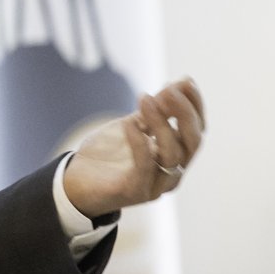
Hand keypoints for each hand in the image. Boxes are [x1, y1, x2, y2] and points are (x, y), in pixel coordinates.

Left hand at [62, 78, 205, 218]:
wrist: (77, 180)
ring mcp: (157, 185)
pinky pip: (144, 167)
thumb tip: (183, 81)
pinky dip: (139, 142)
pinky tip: (130, 123)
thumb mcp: (134, 123)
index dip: (195, 105)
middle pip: (193, 142)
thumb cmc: (109, 152)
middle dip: (185, 113)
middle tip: (170, 90)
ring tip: (145, 98)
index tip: (185, 81)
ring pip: (172, 154)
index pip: (197, 129)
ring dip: (161, 123)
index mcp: (176, 154)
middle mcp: (173, 171)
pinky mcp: (135, 192)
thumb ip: (157, 108)